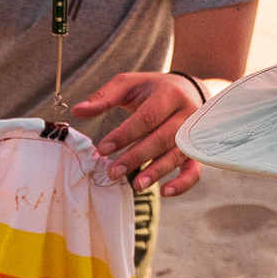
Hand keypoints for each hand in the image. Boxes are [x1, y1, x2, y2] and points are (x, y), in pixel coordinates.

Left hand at [71, 72, 205, 194]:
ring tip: (136, 185)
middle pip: (162, 139)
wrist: (185, 90)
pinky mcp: (198, 150)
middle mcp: (186, 113)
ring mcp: (195, 134)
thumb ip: (104, 97)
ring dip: (156, 172)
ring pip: (177, 155)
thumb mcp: (128, 85)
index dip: (124, 135)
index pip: (146, 118)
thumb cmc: (151, 89)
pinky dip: (183, 183)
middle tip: (113, 172)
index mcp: (168, 94)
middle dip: (136, 157)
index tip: (103, 149)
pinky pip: (195, 169)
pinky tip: (165, 192)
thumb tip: (78, 111)